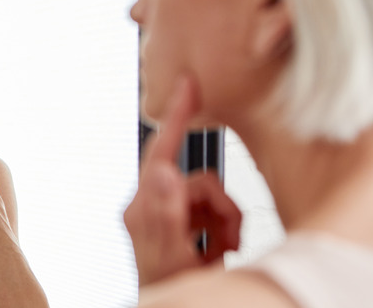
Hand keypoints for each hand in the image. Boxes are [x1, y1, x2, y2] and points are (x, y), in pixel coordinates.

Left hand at [123, 77, 240, 285]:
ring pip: (212, 197)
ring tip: (223, 253)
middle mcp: (153, 204)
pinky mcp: (183, 222)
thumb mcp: (170, 256)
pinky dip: (224, 231)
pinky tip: (218, 254)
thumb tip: (164, 171)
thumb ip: (166, 213)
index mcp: (143, 207)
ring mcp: (168, 213)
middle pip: (200, 181)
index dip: (177, 117)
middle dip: (223, 208)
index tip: (188, 85)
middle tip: (229, 243)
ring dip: (227, 224)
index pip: (161, 153)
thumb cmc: (167, 290)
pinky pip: (214, 212)